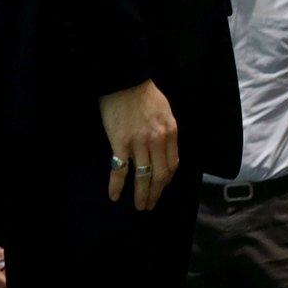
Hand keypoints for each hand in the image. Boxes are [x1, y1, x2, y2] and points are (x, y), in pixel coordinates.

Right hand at [101, 79, 180, 209]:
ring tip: (139, 206)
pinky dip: (117, 185)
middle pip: (160, 175)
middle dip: (156, 193)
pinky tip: (114, 196)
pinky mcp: (120, 144)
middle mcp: (158, 141)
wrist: (125, 81)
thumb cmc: (145, 95)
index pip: (173, 164)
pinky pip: (120, 170)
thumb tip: (164, 152)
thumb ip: (167, 133)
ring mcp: (139, 143)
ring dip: (141, 194)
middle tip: (150, 205)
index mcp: (171, 133)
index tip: (161, 189)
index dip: (167, 181)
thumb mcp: (165, 113)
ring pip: (143, 176)